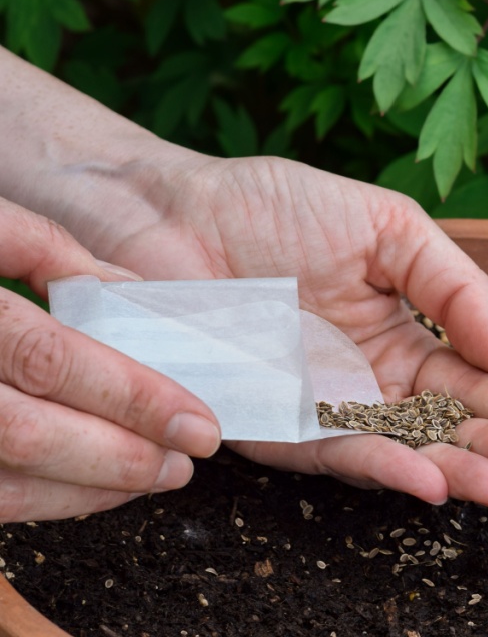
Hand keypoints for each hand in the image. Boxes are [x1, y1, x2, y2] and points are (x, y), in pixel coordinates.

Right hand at [0, 198, 220, 521]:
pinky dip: (42, 501)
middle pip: (25, 432)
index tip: (199, 421)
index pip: (48, 359)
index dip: (131, 396)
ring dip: (85, 490)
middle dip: (120, 456)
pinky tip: (90, 488)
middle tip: (185, 462)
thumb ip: (44, 248)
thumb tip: (131, 293)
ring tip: (150, 477)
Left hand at [101, 155, 487, 507]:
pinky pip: (334, 455)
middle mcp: (366, 382)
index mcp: (400, 335)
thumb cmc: (273, 206)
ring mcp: (322, 407)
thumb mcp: (390, 227)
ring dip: (456, 469)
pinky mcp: (273, 425)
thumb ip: (455, 287)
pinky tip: (430, 478)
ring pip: (401, 451)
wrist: (165, 208)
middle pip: (446, 425)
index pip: (472, 381)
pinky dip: (383, 469)